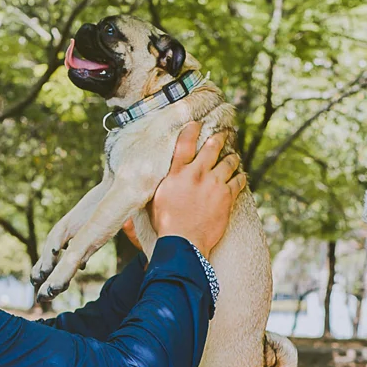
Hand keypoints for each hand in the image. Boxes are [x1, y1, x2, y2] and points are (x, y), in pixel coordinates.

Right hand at [150, 121, 244, 255]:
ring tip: (234, 156)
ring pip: (229, 161)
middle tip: (224, 133)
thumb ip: (146, 199)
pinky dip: (240, 177)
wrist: (185, 243)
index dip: (192, 129)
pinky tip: (241, 176)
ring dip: (232, 157)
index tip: (197, 123)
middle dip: (219, 137)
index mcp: (177, 173)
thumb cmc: (167, 227)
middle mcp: (196, 174)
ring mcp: (214, 183)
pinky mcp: (227, 196)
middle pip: (212, 147)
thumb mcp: (152, 207)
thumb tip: (126, 220)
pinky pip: (239, 180)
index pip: (184, 143)